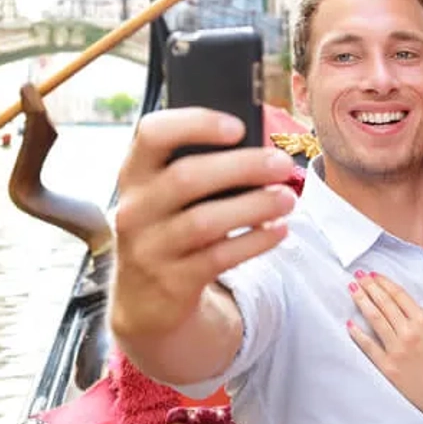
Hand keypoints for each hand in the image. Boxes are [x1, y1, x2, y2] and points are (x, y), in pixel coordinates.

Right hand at [109, 108, 296, 340]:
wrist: (143, 300)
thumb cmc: (169, 227)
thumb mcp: (165, 195)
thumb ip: (197, 167)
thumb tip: (258, 149)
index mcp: (135, 174)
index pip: (152, 133)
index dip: (195, 124)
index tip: (239, 127)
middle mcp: (135, 208)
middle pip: (186, 177)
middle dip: (242, 166)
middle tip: (281, 164)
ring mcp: (150, 248)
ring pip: (204, 221)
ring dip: (254, 206)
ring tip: (287, 198)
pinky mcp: (173, 281)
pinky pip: (219, 257)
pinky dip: (254, 241)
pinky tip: (278, 230)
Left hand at [347, 272, 422, 422]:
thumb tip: (410, 305)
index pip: (399, 295)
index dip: (384, 282)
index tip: (373, 274)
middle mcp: (408, 333)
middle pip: (384, 303)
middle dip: (369, 286)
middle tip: (358, 276)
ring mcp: (397, 349)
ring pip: (375, 319)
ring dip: (362, 301)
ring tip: (352, 289)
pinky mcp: (388, 366)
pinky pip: (369, 346)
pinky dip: (358, 334)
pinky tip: (349, 323)